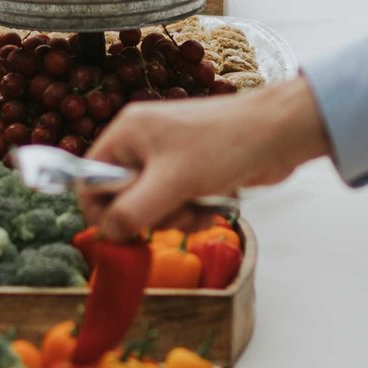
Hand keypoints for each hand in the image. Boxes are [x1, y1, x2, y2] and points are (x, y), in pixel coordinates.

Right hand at [80, 81, 333, 240]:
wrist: (278, 134)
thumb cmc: (222, 147)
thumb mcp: (171, 184)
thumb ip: (132, 212)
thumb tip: (107, 234)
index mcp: (127, 133)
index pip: (89, 177)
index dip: (100, 209)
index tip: (122, 230)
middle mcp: (142, 142)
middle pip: (121, 196)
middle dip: (147, 215)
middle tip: (173, 213)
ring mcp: (168, 157)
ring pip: (151, 205)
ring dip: (173, 218)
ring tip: (196, 210)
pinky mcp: (191, 171)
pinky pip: (175, 203)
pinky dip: (190, 213)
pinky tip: (209, 210)